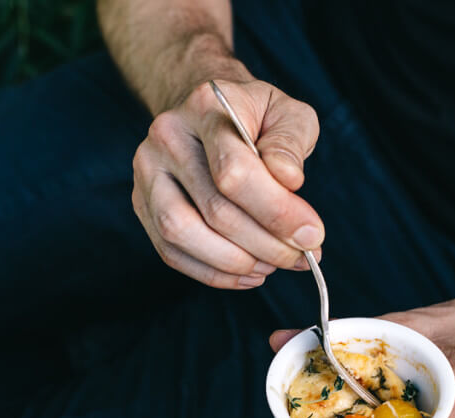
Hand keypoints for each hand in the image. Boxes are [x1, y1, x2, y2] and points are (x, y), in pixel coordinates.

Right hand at [132, 79, 323, 288]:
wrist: (207, 113)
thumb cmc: (255, 117)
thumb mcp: (287, 113)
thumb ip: (292, 142)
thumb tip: (288, 180)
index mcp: (205, 107)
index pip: (234, 171)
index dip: (276, 212)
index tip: (312, 234)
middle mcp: (167, 138)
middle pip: (213, 209)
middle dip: (265, 244)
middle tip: (300, 257)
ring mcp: (148, 173)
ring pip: (182, 233)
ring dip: (235, 262)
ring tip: (272, 265)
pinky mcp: (142, 204)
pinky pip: (171, 252)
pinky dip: (213, 273)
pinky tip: (248, 273)